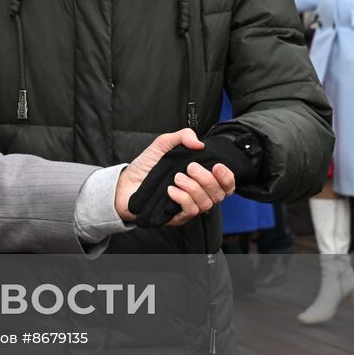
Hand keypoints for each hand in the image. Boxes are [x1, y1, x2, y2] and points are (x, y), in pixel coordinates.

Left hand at [116, 129, 236, 227]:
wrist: (126, 182)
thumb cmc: (147, 165)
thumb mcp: (164, 145)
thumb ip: (182, 137)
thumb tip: (199, 143)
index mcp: (201, 179)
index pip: (226, 185)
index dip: (227, 177)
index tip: (217, 166)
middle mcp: (198, 195)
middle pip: (219, 195)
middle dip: (207, 179)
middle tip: (190, 167)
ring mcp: (188, 207)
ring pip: (206, 204)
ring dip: (193, 188)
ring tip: (176, 177)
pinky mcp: (176, 217)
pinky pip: (190, 211)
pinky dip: (182, 198)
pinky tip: (171, 190)